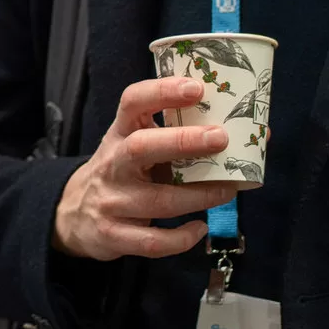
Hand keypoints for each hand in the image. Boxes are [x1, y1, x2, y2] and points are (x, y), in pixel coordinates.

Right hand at [50, 76, 236, 261]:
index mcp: (120, 133)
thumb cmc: (122, 173)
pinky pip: (153, 241)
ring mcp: (112, 201)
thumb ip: (178, 139)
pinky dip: (181, 238)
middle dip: (182, 141)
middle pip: (141, 148)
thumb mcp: (136, 145)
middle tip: (220, 138)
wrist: (74, 214)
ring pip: (158, 200)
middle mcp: (113, 163)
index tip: (196, 87)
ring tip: (228, 189)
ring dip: (199, 196)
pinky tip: (200, 229)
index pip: (132, 102)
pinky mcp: (114, 235)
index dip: (162, 92)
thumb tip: (255, 134)